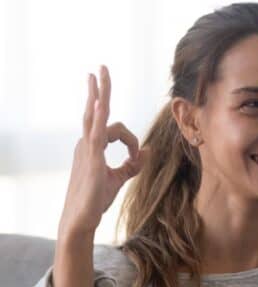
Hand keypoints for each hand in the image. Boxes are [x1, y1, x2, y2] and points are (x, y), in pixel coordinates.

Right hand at [58, 66, 145, 237]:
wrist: (81, 218)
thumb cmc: (95, 199)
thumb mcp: (119, 178)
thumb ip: (133, 163)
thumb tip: (148, 150)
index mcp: (92, 146)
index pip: (116, 130)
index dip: (132, 141)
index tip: (137, 157)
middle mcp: (86, 143)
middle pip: (93, 110)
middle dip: (99, 89)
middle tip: (100, 69)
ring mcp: (86, 149)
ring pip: (93, 116)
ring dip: (99, 94)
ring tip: (99, 74)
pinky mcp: (90, 158)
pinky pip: (96, 134)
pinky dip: (100, 118)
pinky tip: (102, 104)